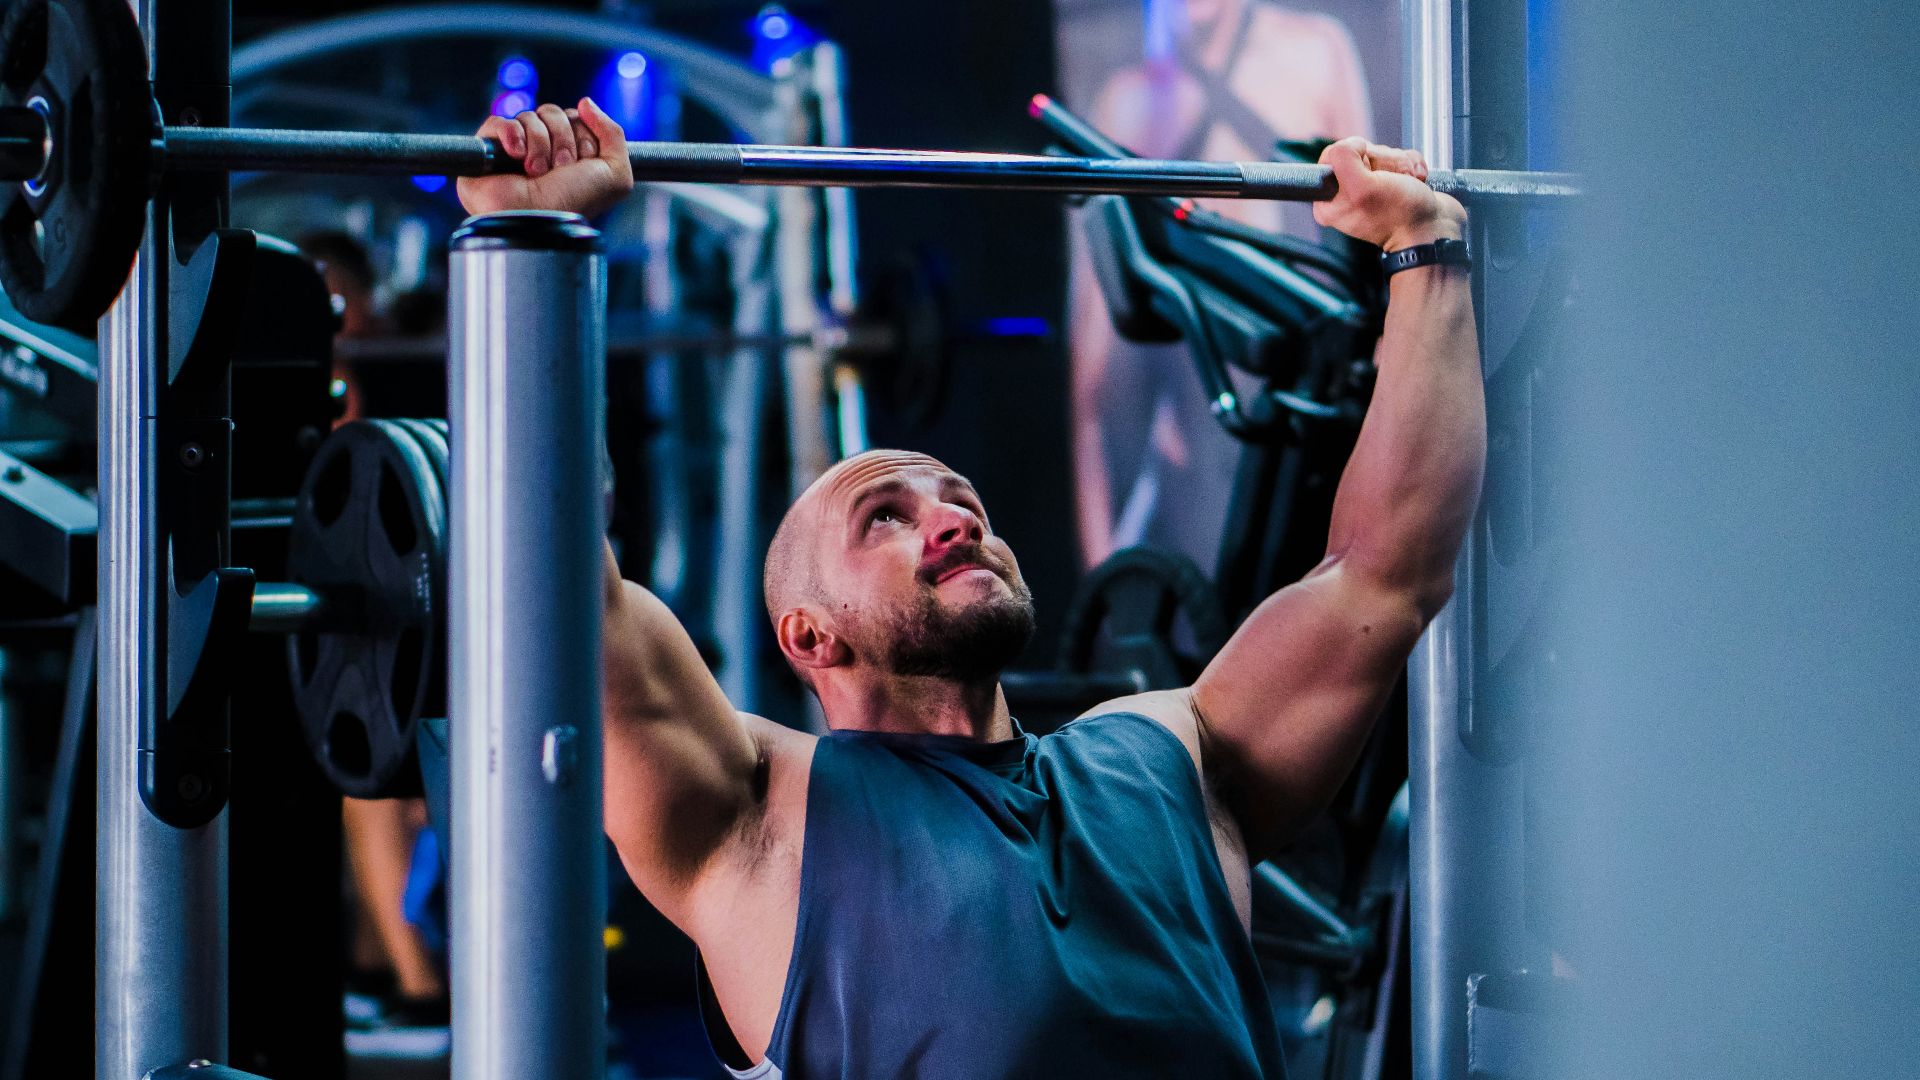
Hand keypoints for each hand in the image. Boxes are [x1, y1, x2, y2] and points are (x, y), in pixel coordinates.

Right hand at [457, 97, 634, 218]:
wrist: (536, 218)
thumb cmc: (574, 202)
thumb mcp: (615, 175)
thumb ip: (614, 135)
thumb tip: (585, 103)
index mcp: (571, 156)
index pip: (577, 118)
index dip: (584, 138)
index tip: (582, 166)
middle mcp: (543, 151)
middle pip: (554, 113)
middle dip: (563, 140)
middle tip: (560, 169)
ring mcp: (514, 150)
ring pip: (530, 116)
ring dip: (540, 145)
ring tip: (536, 172)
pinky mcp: (488, 150)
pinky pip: (499, 121)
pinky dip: (511, 136)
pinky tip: (516, 157)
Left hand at [1311, 137, 1465, 251]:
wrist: (1435, 230)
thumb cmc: (1399, 213)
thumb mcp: (1361, 187)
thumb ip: (1343, 158)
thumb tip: (1353, 144)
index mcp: (1329, 201)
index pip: (1333, 156)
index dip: (1356, 157)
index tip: (1368, 175)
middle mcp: (1347, 195)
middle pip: (1361, 152)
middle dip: (1383, 161)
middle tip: (1391, 182)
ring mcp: (1372, 188)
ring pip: (1383, 153)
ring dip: (1401, 164)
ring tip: (1407, 184)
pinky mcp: (1394, 182)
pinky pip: (1401, 158)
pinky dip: (1412, 165)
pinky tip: (1416, 181)